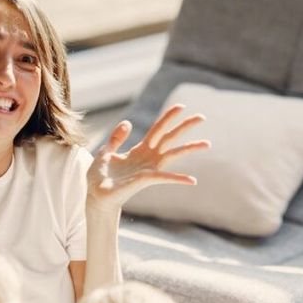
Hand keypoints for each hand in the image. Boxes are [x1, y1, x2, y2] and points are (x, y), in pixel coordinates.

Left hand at [86, 104, 210, 212]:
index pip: (157, 129)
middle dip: (185, 127)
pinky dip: (178, 178)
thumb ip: (117, 138)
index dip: (168, 117)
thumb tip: (128, 122)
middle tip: (202, 117)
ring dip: (190, 148)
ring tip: (207, 143)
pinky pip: (165, 177)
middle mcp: (148, 158)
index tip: (181, 106)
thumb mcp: (105, 151)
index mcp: (139, 150)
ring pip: (174, 154)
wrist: (95, 195)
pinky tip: (193, 180)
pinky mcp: (145, 179)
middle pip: (170, 138)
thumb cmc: (99, 177)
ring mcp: (149, 169)